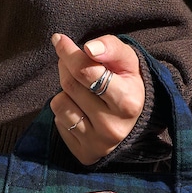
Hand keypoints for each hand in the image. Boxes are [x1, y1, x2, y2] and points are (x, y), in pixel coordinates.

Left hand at [50, 33, 144, 164]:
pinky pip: (58, 120)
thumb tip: (89, 48)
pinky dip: (64, 109)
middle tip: (72, 60)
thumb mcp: (127, 62)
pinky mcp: (84, 152)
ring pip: (60, 102)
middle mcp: (113, 126)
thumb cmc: (127, 84)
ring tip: (82, 89)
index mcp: (128, 101)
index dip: (69, 52)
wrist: (134, 123)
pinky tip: (80, 109)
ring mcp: (98, 142)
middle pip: (71, 84)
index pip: (87, 71)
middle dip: (66, 66)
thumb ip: (111, 48)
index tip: (59, 39)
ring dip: (65, 90)